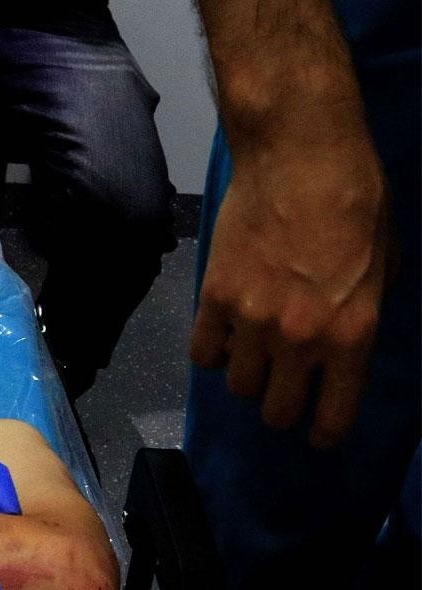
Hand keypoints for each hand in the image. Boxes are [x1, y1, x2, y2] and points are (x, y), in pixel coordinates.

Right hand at [189, 142, 389, 447]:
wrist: (300, 155)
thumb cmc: (358, 200)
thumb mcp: (386, 265)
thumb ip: (363, 313)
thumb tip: (343, 339)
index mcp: (351, 334)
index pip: (331, 415)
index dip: (323, 433)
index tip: (318, 433)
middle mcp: (298, 339)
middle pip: (274, 410)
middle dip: (281, 405)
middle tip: (284, 387)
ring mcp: (250, 320)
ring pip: (236, 385)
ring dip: (247, 377)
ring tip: (254, 355)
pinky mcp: (213, 298)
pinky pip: (204, 352)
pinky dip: (214, 352)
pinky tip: (225, 335)